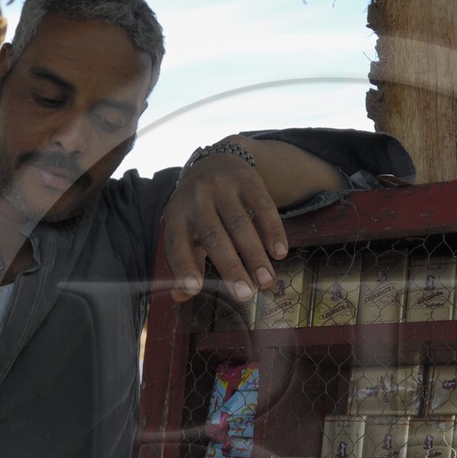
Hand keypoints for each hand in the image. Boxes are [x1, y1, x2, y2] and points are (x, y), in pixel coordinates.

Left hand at [161, 150, 289, 303]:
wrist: (217, 160)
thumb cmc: (200, 209)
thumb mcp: (187, 229)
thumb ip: (186, 261)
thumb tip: (179, 297)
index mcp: (176, 214)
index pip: (176, 243)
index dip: (183, 266)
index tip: (192, 289)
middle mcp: (196, 198)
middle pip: (213, 236)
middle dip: (230, 267)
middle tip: (245, 295)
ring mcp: (221, 186)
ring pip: (239, 223)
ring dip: (255, 254)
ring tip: (266, 281)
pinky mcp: (247, 179)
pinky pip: (262, 206)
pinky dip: (272, 230)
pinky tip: (280, 252)